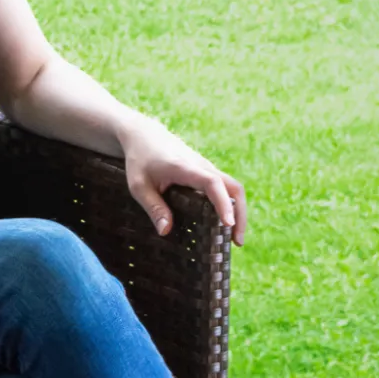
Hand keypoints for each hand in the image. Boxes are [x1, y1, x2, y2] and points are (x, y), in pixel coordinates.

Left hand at [120, 118, 246, 245]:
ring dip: (238, 211)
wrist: (144, 135)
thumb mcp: (138, 185)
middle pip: (233, 187)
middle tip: (237, 242)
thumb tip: (165, 231)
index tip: (228, 224)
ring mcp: (207, 168)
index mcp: (185, 168)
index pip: (212, 184)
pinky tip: (223, 224)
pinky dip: (230, 204)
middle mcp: (202, 166)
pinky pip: (225, 187)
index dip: (223, 203)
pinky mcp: (206, 172)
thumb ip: (153, 207)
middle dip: (240, 214)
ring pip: (233, 187)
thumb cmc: (140, 159)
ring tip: (234, 239)